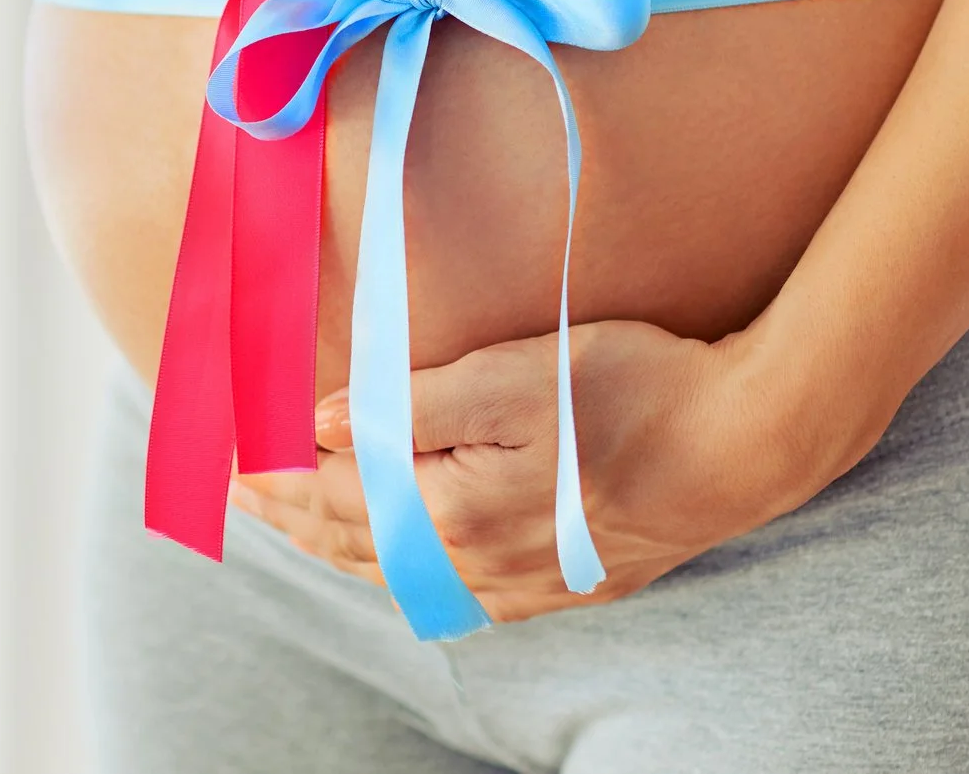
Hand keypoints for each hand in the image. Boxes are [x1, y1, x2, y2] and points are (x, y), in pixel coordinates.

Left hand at [231, 320, 832, 622]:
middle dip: (289, 517)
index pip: (332, 499)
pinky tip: (399, 564)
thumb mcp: (515, 376)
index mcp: (452, 511)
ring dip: (337, 547)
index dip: (273, 479)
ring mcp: (521, 583)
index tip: (225, 461)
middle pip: (355, 543)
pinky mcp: (560, 586)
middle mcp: (476, 564)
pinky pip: (454, 592)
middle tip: (235, 493)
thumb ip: (412, 404)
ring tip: (293, 524)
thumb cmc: (634, 391)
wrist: (743, 446)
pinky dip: (403, 572)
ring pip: (400, 573)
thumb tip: (325, 425)